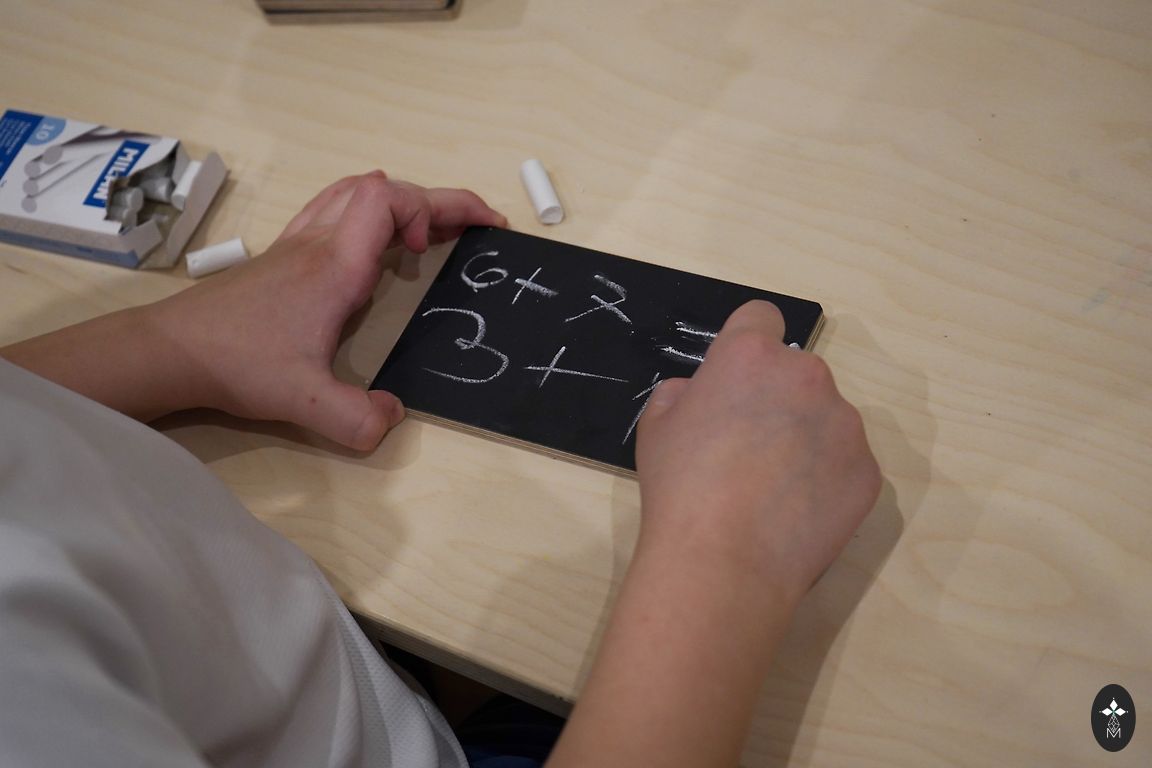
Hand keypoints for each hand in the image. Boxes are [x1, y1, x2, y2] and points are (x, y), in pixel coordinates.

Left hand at [152, 171, 506, 448]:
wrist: (172, 349)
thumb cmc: (237, 364)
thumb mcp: (302, 402)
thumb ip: (356, 418)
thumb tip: (394, 417)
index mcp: (335, 264)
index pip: (388, 197)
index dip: (429, 209)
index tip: (433, 252)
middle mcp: (320, 241)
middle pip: (384, 187)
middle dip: (439, 201)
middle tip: (476, 227)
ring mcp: (298, 242)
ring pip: (358, 190)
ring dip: (403, 202)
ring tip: (434, 230)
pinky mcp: (283, 254)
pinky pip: (336, 207)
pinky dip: (371, 211)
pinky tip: (377, 243)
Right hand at [635, 300, 880, 605]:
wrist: (724, 561)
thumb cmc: (681, 488)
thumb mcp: (656, 426)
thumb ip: (684, 393)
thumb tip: (702, 395)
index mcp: (751, 356)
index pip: (761, 317)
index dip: (746, 344)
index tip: (737, 377)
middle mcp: (808, 376)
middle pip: (796, 372)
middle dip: (777, 399)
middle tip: (748, 447)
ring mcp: (846, 424)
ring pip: (825, 418)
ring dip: (805, 439)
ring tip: (771, 490)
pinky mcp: (868, 471)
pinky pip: (845, 463)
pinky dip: (825, 480)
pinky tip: (794, 513)